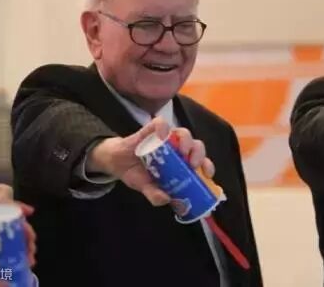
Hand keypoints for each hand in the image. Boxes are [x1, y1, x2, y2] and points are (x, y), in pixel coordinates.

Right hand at [86, 116, 214, 204]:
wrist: (116, 164)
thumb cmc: (137, 174)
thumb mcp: (146, 188)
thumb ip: (155, 194)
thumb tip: (166, 200)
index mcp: (180, 163)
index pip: (201, 161)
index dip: (207, 166)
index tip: (207, 174)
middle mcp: (176, 148)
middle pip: (195, 145)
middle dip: (198, 153)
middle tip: (192, 164)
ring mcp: (165, 138)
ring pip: (183, 133)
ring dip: (186, 141)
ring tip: (181, 151)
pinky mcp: (150, 130)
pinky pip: (159, 123)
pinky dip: (163, 128)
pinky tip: (161, 136)